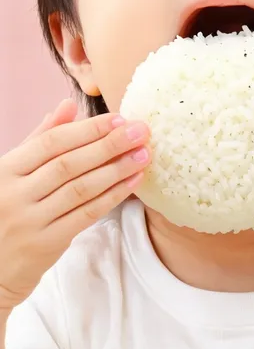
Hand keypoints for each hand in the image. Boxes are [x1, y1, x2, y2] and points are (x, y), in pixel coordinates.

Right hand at [0, 99, 149, 312]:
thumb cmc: (7, 208)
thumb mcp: (14, 171)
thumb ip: (41, 138)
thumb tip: (69, 105)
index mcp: (6, 170)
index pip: (51, 143)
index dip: (87, 129)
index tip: (118, 118)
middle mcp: (15, 194)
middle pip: (69, 164)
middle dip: (109, 145)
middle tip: (140, 131)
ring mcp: (30, 221)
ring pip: (80, 190)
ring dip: (116, 170)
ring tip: (143, 154)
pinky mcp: (46, 243)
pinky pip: (86, 215)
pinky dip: (112, 196)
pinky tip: (133, 182)